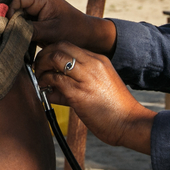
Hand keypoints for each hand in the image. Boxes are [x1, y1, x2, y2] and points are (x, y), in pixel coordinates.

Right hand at [10, 0, 116, 54]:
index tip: (10, 29)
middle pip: (13, 4)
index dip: (9, 12)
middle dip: (10, 20)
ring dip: (15, 25)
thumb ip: (28, 29)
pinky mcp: (36, 14)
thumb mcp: (51, 32)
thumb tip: (9, 31)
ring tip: (16, 38)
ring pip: (16, 12)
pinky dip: (20, 28)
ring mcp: (36, 5)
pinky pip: (22, 18)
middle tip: (10, 35)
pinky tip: (21, 38)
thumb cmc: (74, 31)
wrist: (88, 35)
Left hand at [34, 41, 154, 153]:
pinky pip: (54, 80)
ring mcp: (86, 77)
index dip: (52, 51)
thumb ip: (76, 83)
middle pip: (59, 46)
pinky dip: (45, 83)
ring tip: (40, 79)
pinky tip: (44, 91)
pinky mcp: (79, 93)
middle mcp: (93, 64)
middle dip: (43, 55)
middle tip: (38, 69)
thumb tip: (51, 88)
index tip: (45, 62)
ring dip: (41, 67)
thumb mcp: (100, 87)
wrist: (131, 123)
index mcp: (99, 60)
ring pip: (55, 58)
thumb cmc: (116, 109)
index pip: (68, 45)